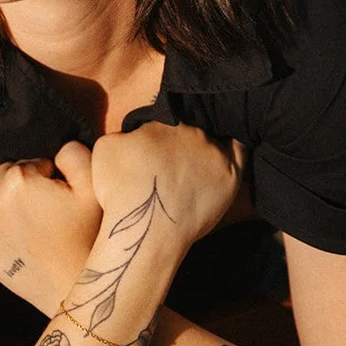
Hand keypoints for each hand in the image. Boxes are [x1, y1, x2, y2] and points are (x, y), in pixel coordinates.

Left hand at [0, 142, 102, 314]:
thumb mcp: (93, 187)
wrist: (69, 287)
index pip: (29, 162)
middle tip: (41, 205)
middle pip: (2, 174)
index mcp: (17, 178)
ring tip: (22, 214)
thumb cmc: (84, 236)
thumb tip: (57, 148)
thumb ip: (73, 153)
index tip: (57, 192)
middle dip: (20, 183)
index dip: (45, 175)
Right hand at [91, 121, 244, 252]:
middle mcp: (193, 130)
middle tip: (173, 158)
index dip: (160, 131)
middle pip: (190, 127)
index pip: (164, 117)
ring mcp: (214, 152)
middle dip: (182, 138)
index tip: (155, 146)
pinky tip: (230, 147)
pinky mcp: (230, 175)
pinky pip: (239, 150)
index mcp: (163, 121)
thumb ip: (124, 131)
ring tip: (196, 160)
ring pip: (213, 137)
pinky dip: (234, 146)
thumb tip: (135, 132)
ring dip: (205, 144)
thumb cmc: (121, 192)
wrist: (147, 228)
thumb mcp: (105, 147)